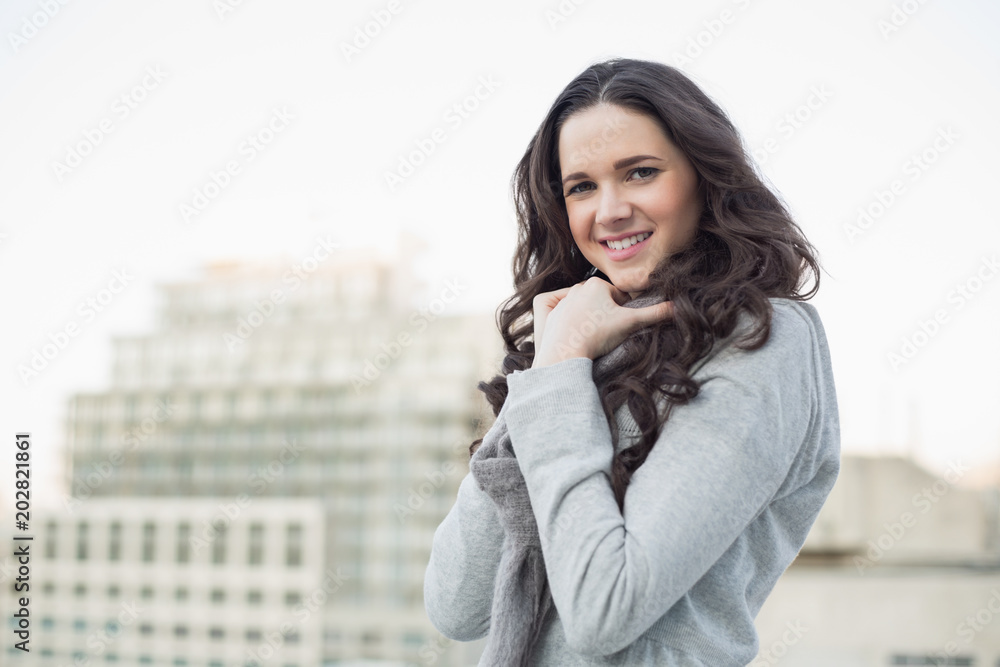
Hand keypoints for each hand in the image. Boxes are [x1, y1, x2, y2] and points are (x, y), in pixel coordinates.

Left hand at [530, 278, 673, 368]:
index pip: (618, 297)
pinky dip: (562, 314)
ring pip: (580, 306)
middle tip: (608, 332)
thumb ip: (654, 314)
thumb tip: (678, 307)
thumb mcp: (630, 323)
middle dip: (606, 313)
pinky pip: (555, 308)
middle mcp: (577, 288)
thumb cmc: (598, 336)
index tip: (622, 326)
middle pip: (599, 300)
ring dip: (588, 316)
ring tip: (592, 334)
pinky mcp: (547, 314)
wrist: (566, 352)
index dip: (624, 312)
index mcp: (597, 285)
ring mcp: (561, 301)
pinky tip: (570, 326)